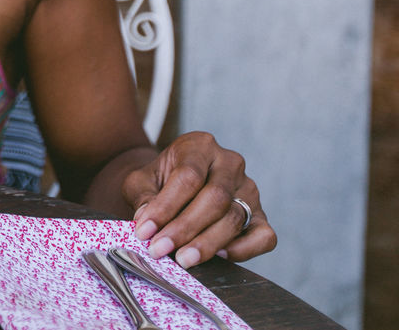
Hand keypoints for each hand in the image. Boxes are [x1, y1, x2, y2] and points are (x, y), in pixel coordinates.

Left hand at [121, 131, 275, 266]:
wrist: (173, 183)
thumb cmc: (157, 181)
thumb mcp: (140, 180)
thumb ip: (142, 196)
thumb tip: (145, 220)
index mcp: (199, 146)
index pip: (188, 176)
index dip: (166, 207)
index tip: (145, 231)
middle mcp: (229, 164)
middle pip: (215, 198)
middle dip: (185, 228)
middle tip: (161, 249)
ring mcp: (248, 190)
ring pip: (235, 217)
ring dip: (207, 243)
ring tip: (182, 259)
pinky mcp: (260, 215)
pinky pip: (264, 236)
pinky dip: (245, 249)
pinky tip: (220, 256)